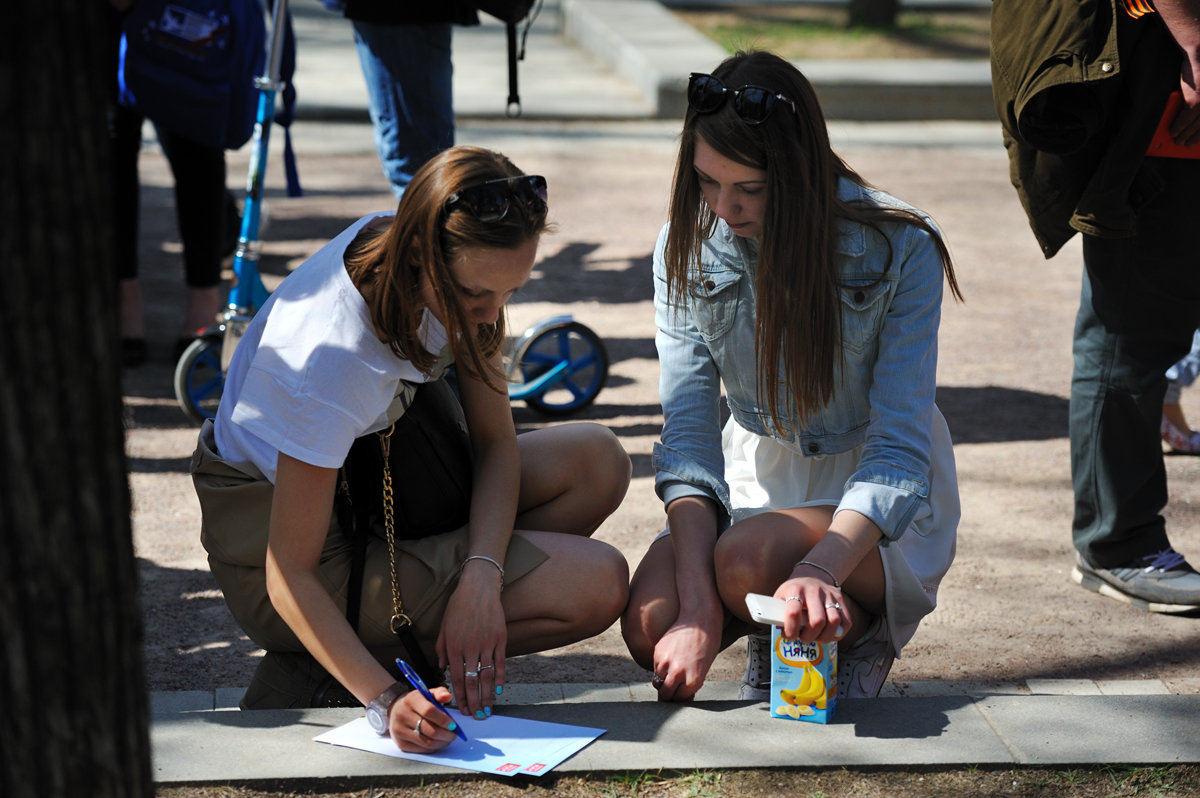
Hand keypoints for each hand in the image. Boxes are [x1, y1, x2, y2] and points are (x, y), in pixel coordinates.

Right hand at [390, 686, 457, 752]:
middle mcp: (402, 715)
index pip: (429, 711)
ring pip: (427, 742)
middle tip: (454, 734)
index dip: (443, 720)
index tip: (454, 725)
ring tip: (448, 738)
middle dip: (446, 734)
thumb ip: (440, 693)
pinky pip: (422, 749)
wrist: (397, 711)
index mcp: (411, 700)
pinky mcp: (401, 743)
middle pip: (429, 730)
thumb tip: (448, 697)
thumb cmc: (417, 703)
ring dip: (441, 742)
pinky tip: (438, 742)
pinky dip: (433, 748)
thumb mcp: (428, 693)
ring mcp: (400, 731)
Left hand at [436, 569, 506, 719]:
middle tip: (476, 717)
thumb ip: (441, 649)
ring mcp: (487, 643)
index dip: (459, 696)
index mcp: (454, 646)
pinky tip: (499, 690)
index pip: (456, 678)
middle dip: (473, 702)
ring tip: (488, 709)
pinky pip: (500, 663)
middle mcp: (470, 647)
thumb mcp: (444, 627)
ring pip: (487, 676)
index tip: (461, 710)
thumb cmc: (458, 606)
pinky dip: (500, 678)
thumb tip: (441, 667)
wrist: (478, 588)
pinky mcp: (500, 638)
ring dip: (487, 695)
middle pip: (472, 681)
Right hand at [650, 609, 722, 701]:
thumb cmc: (706, 644)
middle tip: (669, 693)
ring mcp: (666, 663)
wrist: (699, 620)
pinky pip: (655, 667)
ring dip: (662, 681)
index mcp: (693, 680)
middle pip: (664, 695)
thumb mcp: (703, 669)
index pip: (679, 700)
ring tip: (670, 673)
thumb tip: (677, 696)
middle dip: (666, 697)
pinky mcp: (658, 652)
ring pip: (657, 682)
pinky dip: (660, 667)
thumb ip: (690, 683)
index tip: (679, 696)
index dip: (679, 699)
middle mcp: (678, 674)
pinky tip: (670, 658)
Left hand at [774, 576, 849, 643]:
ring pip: (834, 621)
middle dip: (810, 637)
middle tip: (804, 638)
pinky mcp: (840, 599)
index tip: (789, 636)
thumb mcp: (780, 597)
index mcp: (795, 589)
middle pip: (817, 620)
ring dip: (825, 637)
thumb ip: (778, 614)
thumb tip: (783, 633)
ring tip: (817, 638)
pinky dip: (838, 634)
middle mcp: (814, 590)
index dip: (791, 630)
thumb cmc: (793, 592)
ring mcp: (829, 594)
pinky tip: (828, 634)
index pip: (794, 613)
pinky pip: (846, 622)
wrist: (810, 576)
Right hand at [1171, 59, 1199, 147]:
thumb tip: (1195, 119)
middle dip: (1194, 137)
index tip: (1197, 142)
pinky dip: (1178, 126)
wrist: (1199, 53)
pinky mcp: (1197, 99)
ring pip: (1195, 124)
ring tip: (1176, 140)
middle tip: (1184, 145)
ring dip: (1184, 134)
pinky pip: (1186, 118)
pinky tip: (1173, 131)